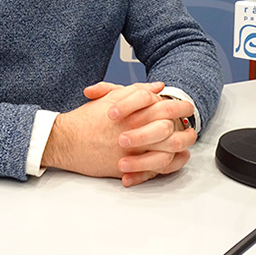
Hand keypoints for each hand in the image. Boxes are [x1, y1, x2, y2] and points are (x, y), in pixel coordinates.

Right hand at [42, 82, 196, 186]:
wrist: (66, 141)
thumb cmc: (86, 120)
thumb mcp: (111, 98)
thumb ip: (137, 91)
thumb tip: (158, 87)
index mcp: (133, 112)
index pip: (165, 106)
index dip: (179, 105)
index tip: (185, 106)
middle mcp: (136, 130)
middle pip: (171, 127)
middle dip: (184, 124)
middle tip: (189, 123)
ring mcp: (134, 150)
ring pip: (169, 149)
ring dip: (180, 144)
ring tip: (185, 140)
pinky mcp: (130, 166)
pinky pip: (157, 167)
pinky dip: (169, 163)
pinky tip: (174, 158)